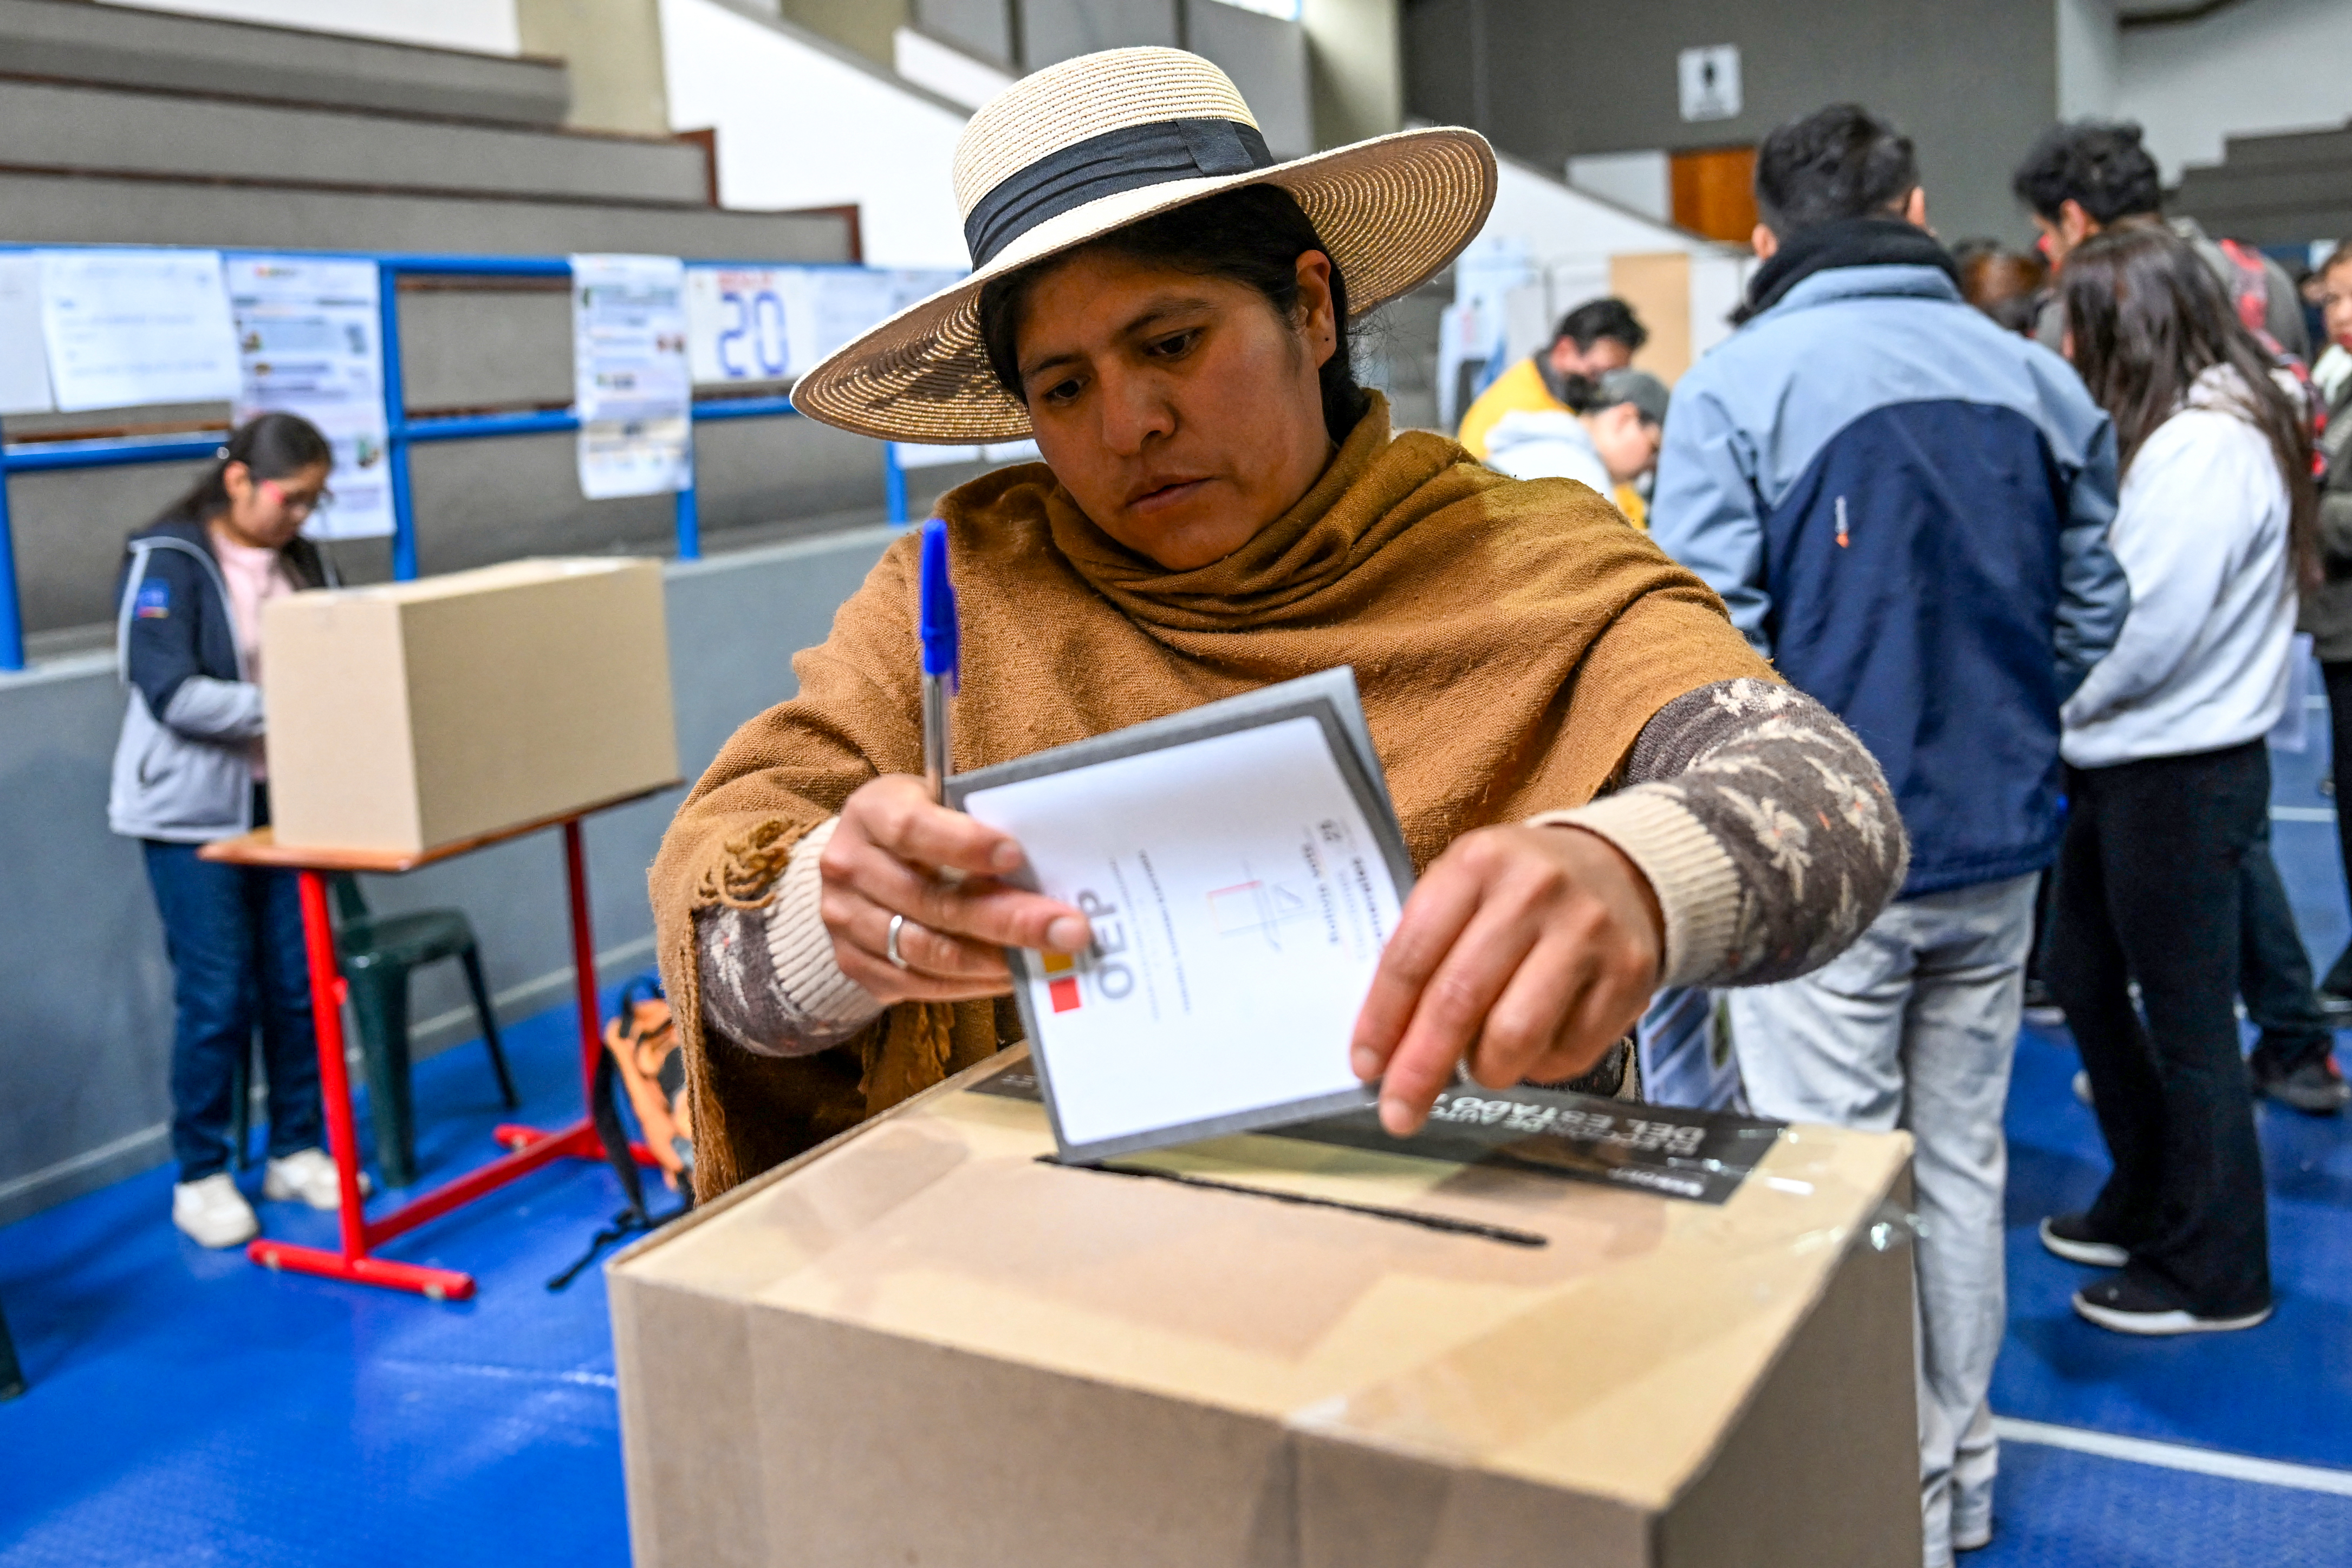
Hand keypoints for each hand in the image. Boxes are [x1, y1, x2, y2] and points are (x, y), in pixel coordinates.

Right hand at [821, 775, 1092, 1005]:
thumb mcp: (936, 802)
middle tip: (1068, 930)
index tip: (1016, 856)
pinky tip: (1011, 976)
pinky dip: (971, 984)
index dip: (964, 845)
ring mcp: (845, 921)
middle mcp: (847, 868)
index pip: (913, 830)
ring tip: (1048, 959)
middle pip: (931, 902)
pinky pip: (919, 984)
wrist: (855, 862)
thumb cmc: (915, 824)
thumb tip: (1049, 856)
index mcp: (870, 814)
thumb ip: (976, 821)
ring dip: (994, 961)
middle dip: (1008, 920)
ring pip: (926, 951)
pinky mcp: (854, 964)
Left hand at [1349, 824, 1662, 1135]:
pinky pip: (1569, 1052)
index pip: (1413, 955)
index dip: (1383, 1020)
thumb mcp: (1465, 889)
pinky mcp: (1630, 975)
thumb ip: (1425, 951)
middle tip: (1400, 1112)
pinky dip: (1539, 1067)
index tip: (1367, 1067)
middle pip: (1459, 1000)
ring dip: (1485, 1069)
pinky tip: (1533, 1048)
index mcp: (1477, 864)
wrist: (1620, 870)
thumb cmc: (1520, 892)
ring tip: (1480, 1064)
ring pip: (1516, 1034)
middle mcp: (1534, 892)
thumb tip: (1384, 1044)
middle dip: (1421, 1068)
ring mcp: (1587, 933)